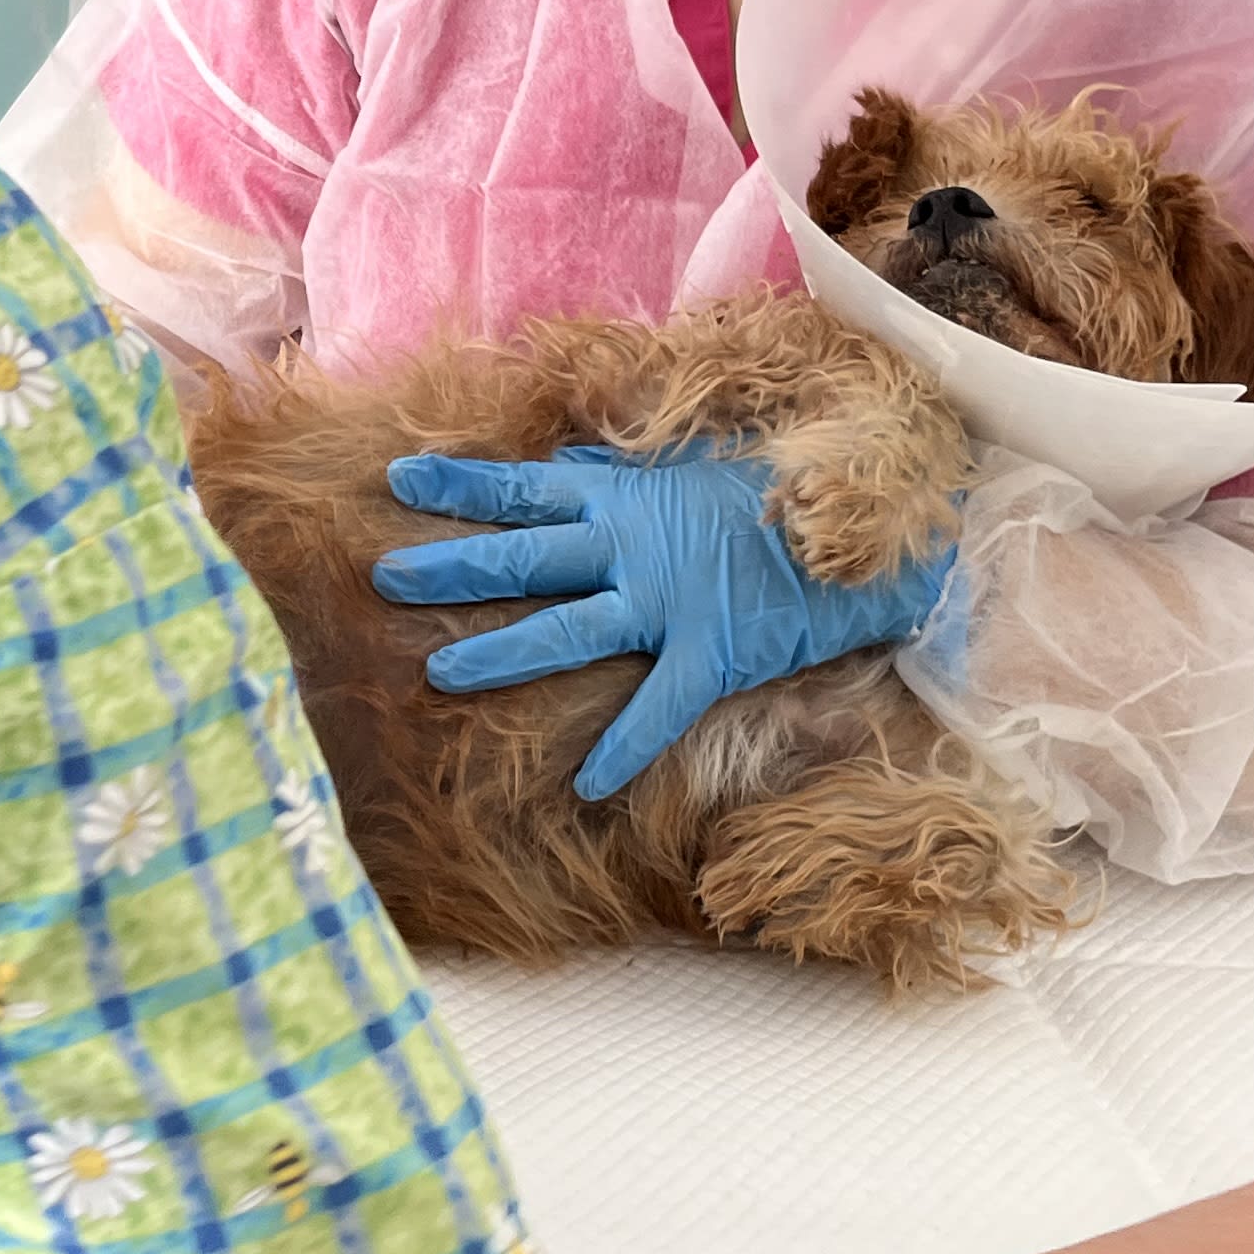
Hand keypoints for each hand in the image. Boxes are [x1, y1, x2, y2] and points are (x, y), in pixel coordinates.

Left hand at [374, 446, 958, 802]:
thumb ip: (626, 477)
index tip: (398, 478)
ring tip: (439, 673)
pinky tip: (584, 786)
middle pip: (526, 555)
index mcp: (629, 497)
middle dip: (451, 566)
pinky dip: (622, 748)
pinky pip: (658, 708)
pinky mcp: (714, 652)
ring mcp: (671, 601)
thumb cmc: (780, 499)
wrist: (871, 530)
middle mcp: (636, 546)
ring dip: (502, 652)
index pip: (526, 487)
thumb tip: (564, 467)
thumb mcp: (694, 471)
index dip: (461, 485)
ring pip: (569, 628)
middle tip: (382, 576)